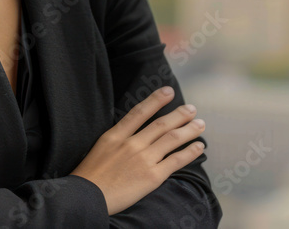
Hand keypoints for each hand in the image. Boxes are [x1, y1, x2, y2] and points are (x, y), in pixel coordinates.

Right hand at [69, 86, 205, 214]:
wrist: (88, 197)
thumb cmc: (91, 176)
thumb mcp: (100, 148)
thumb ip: (118, 138)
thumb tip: (135, 132)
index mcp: (116, 135)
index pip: (139, 112)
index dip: (156, 100)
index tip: (168, 91)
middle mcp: (132, 144)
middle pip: (161, 124)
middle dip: (179, 114)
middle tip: (192, 108)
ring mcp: (143, 159)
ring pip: (172, 139)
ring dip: (189, 130)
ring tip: (200, 124)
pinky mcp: (152, 176)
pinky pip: (175, 160)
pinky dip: (189, 152)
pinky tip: (198, 146)